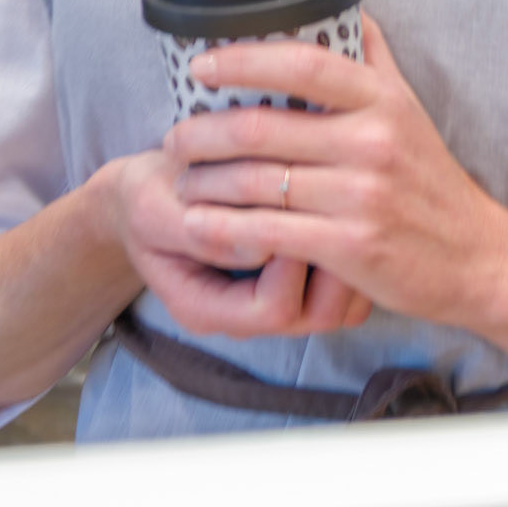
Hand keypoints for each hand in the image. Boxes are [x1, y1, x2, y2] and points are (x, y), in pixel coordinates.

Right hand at [108, 142, 370, 341]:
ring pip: (343, 305)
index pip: (272, 309)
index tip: (290, 208)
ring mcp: (278, 298)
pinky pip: (349, 283)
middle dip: (336, 262)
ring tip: (347, 207)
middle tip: (339, 207)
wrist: (151, 190)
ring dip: (353, 257)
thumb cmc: (150, 197)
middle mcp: (248, 314)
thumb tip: (260, 241)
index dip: (290, 262)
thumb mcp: (155, 209)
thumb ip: (201, 232)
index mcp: (207, 307)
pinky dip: (357, 250)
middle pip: (319, 315)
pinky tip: (349, 209)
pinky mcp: (300, 278)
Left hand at [164, 14, 507, 328]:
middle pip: (265, 126)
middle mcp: (373, 141)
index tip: (201, 66)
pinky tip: (199, 226)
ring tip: (182, 182)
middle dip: (205, 132)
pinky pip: (268, 232)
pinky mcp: (351, 246)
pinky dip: (224, 229)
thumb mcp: (410, 109)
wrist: (476, 256)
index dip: (243, 58)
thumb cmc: (432, 181)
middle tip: (176, 139)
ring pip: (258, 181)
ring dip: (206, 182)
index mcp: (382, 100)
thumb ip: (374, 60)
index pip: (303, 62)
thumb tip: (346, 7)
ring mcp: (362, 195)